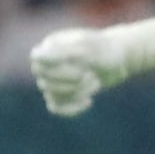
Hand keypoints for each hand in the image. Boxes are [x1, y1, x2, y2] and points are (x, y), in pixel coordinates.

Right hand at [28, 18, 154, 116]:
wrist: (119, 59)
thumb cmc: (106, 50)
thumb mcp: (88, 48)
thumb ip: (61, 51)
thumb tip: (35, 56)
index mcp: (51, 45)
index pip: (37, 60)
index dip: (56, 68)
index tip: (79, 67)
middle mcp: (48, 62)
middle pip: (44, 80)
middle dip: (70, 82)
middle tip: (92, 76)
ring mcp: (54, 79)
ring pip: (51, 94)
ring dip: (76, 93)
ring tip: (96, 83)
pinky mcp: (61, 94)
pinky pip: (55, 107)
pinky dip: (71, 108)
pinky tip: (89, 102)